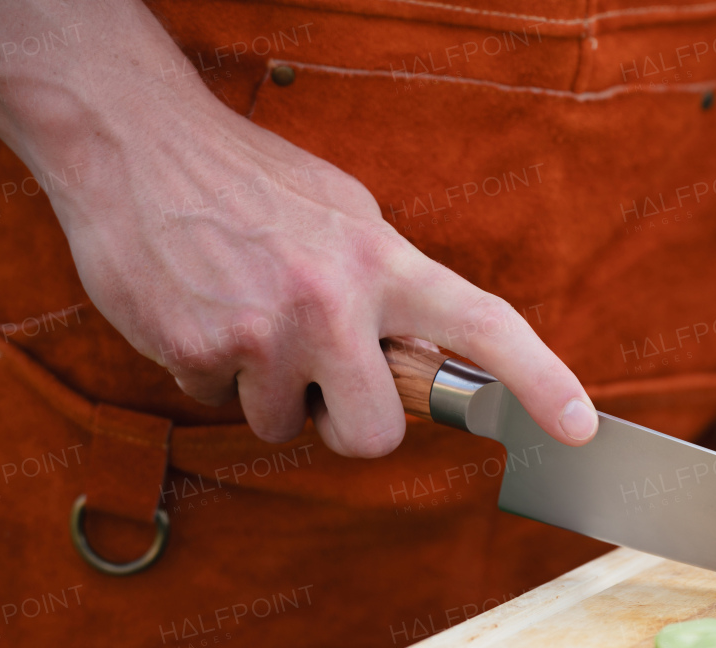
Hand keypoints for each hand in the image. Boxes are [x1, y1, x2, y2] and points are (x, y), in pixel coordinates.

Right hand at [42, 83, 596, 457]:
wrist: (135, 143)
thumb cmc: (250, 181)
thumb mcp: (345, 214)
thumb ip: (388, 283)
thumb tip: (422, 347)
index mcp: (384, 261)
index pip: (483, 326)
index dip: (541, 380)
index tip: (580, 425)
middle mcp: (335, 301)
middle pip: (373, 436)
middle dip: (347, 424)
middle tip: (323, 383)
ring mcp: (266, 332)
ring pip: (282, 425)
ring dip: (268, 390)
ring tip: (246, 314)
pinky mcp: (198, 352)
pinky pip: (218, 403)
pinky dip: (212, 372)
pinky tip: (203, 311)